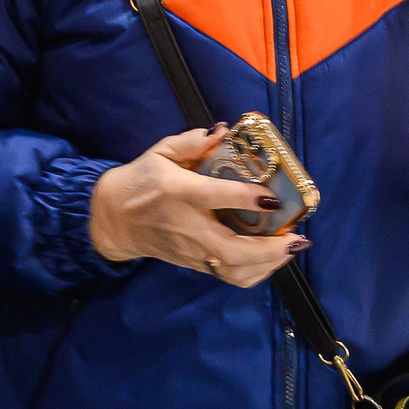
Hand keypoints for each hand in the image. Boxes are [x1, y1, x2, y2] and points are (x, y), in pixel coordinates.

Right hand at [87, 124, 305, 287]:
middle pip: (233, 248)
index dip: (248, 198)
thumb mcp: (159, 152)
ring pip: (234, 269)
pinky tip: (272, 261)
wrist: (112, 219)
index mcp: (179, 192)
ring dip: (268, 265)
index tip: (273, 197)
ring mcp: (192, 250)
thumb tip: (222, 131)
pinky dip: (256, 273)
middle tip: (296, 237)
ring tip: (290, 249)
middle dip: (270, 249)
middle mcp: (189, 226)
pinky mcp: (195, 264)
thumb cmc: (139, 181)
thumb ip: (191, 142)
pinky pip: (230, 277)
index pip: (216, 197)